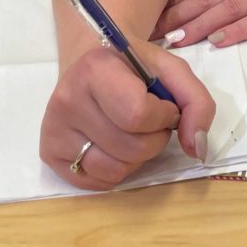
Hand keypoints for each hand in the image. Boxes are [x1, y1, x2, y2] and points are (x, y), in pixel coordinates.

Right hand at [40, 44, 215, 189]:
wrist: (94, 63)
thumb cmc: (134, 66)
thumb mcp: (171, 69)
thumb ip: (195, 102)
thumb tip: (197, 148)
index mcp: (96, 68)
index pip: (138, 115)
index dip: (164, 117)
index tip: (165, 105)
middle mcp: (68, 98)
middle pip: (130, 148)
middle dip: (155, 139)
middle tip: (152, 121)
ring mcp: (54, 128)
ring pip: (115, 170)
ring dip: (138, 158)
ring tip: (134, 132)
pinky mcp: (49, 153)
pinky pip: (97, 182)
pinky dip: (117, 170)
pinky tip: (115, 144)